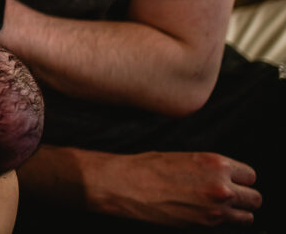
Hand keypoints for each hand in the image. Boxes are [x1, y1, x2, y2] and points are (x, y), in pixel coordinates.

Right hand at [94, 151, 261, 226]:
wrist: (126, 185)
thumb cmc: (149, 167)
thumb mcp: (185, 157)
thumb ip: (211, 168)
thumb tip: (226, 176)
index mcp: (216, 164)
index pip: (250, 176)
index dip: (240, 178)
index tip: (232, 180)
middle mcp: (221, 187)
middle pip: (255, 198)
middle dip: (243, 196)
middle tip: (229, 195)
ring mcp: (215, 209)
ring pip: (248, 216)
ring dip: (237, 211)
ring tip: (220, 206)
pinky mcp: (205, 225)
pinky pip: (229, 225)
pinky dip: (223, 221)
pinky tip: (207, 212)